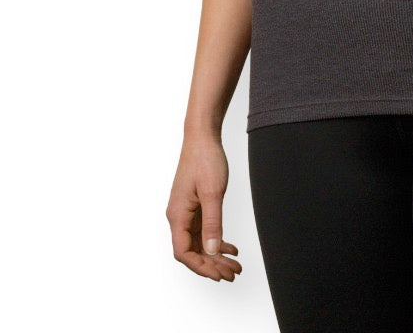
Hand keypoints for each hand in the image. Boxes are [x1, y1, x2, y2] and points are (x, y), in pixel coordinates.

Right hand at [167, 133, 242, 281]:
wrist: (202, 137)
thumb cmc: (205, 160)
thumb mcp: (212, 192)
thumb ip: (213, 222)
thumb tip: (212, 251)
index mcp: (177, 215)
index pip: (183, 252)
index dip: (200, 267)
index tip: (219, 274)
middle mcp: (178, 216)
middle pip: (192, 251)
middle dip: (212, 265)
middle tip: (233, 273)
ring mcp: (186, 212)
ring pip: (199, 243)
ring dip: (216, 256)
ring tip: (235, 265)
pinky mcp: (194, 206)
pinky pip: (203, 231)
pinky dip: (217, 240)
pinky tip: (231, 247)